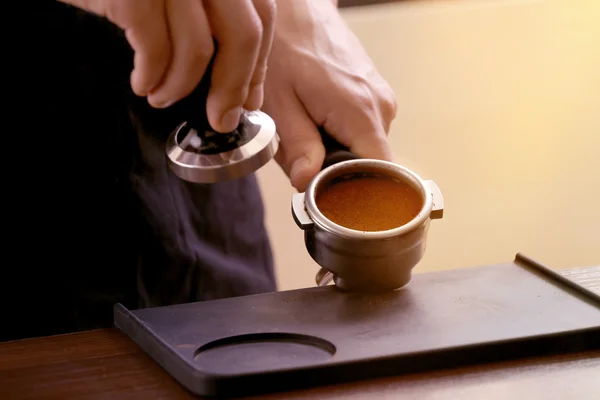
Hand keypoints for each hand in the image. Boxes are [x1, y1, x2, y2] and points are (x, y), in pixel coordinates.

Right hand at [59, 0, 275, 132]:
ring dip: (181, 88)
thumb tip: (246, 91)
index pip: (262, 15)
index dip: (259, 62)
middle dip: (233, 87)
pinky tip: (142, 85)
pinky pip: (155, 50)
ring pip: (198, 49)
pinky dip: (151, 77)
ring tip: (163, 98)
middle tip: (221, 119)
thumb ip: (216, 28)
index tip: (248, 99)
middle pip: (244, 34)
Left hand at [262, 0, 396, 190]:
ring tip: (304, 128)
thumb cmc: (284, 48)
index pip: (381, 175)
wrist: (296, 8)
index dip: (356, 194)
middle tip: (300, 158)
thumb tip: (308, 183)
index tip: (330, 199)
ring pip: (363, 147)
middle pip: (368, 164)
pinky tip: (313, 117)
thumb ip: (298, 148)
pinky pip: (361, 129)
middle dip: (335, 171)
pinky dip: (338, 133)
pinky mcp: (374, 93)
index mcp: (361, 112)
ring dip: (334, 150)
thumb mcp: (280, 105)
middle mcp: (381, 106)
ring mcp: (381, 98)